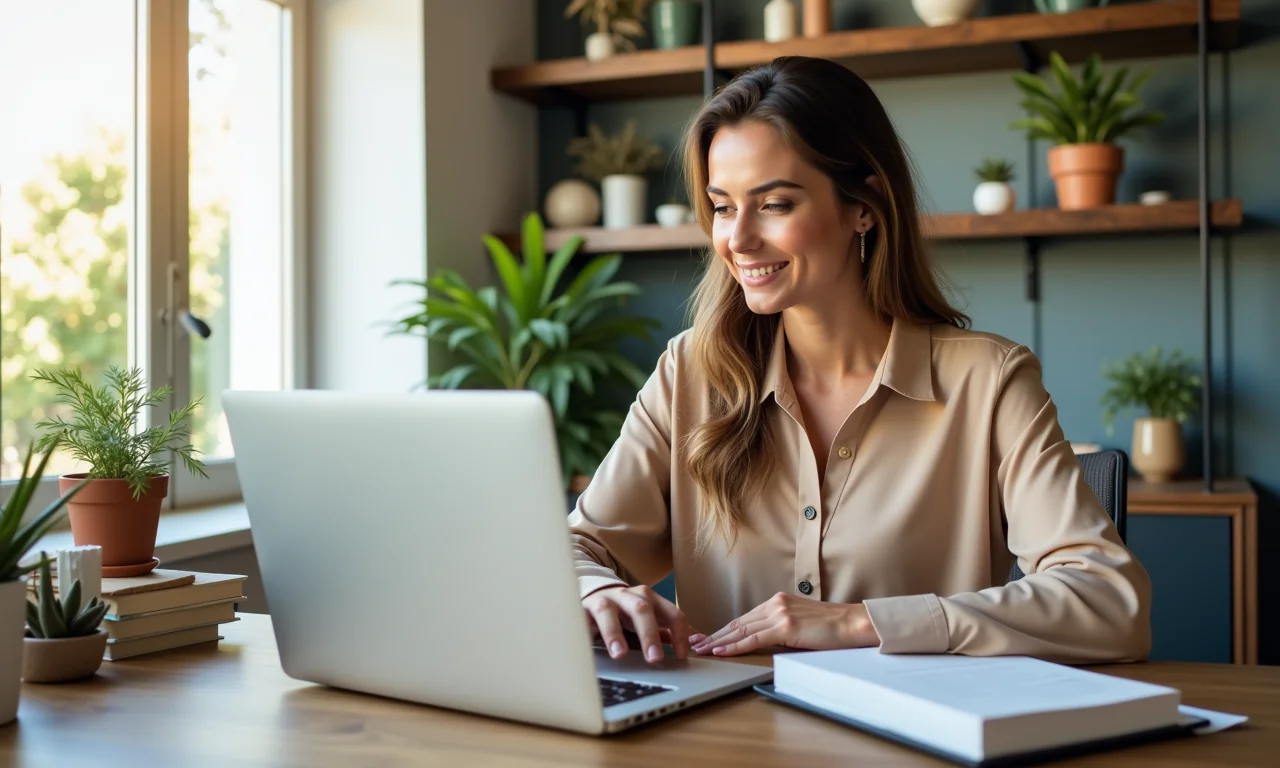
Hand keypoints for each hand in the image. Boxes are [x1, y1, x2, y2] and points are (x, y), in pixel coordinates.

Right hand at [583, 585, 690, 662]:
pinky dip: (585, 631)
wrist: (593, 593)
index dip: (679, 634)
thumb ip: (667, 630)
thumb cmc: (625, 612)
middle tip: (655, 658)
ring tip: (619, 654)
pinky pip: (582, 618)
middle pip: (642, 610)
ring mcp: (604, 600)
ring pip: (609, 612)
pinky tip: (586, 646)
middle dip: (649, 634)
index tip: (682, 656)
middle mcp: (628, 595)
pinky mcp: (582, 607)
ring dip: (614, 633)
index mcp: (650, 599)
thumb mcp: (647, 619)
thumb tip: (698, 642)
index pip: (672, 613)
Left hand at [690, 593, 879, 656]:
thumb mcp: (801, 623)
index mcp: (777, 601)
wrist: (854, 622)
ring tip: (701, 650)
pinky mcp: (785, 625)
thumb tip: (764, 641)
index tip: (707, 637)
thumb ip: (781, 627)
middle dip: (714, 635)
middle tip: (693, 643)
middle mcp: (775, 603)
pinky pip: (753, 638)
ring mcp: (779, 613)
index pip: (744, 618)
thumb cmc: (832, 627)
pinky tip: (720, 651)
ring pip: (741, 630)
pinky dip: (734, 646)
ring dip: (718, 642)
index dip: (723, 629)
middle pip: (737, 623)